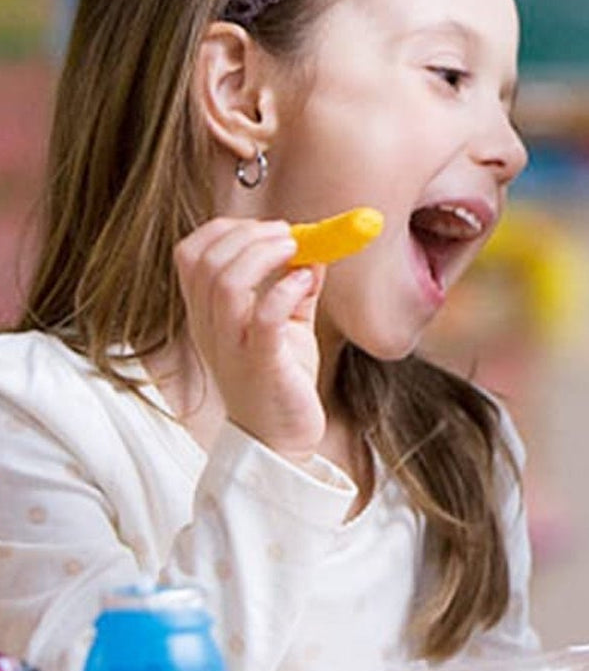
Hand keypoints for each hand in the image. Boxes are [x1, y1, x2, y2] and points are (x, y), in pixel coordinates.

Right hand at [175, 217, 326, 460]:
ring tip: (297, 248)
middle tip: (288, 234)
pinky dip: (285, 290)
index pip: (191, 254)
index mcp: (207, 313)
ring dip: (263, 254)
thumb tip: (316, 250)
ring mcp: (231, 346)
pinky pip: (261, 317)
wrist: (281, 441)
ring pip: (225, 283)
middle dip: (247, 234)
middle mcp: (209, 327)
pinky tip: (306, 281)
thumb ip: (294, 288)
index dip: (225, 230)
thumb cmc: (280, 381)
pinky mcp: (260, 364)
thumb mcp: (286, 326)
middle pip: (205, 260)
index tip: (267, 229)